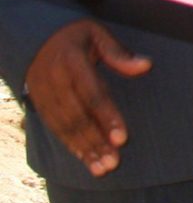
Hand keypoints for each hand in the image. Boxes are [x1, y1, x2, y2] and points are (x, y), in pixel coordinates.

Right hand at [26, 21, 150, 175]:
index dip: (107, 117)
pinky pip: (55, 129)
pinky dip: (70, 145)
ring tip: (102, 169)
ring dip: (84, 150)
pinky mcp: (39, 105)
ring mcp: (43, 95)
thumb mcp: (97, 33)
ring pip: (65, 128)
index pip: (92, 95)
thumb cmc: (75, 36)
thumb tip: (146, 65)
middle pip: (77, 117)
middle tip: (113, 163)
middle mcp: (54, 82)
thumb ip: (119, 53)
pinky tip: (86, 159)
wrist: (35, 37)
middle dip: (96, 142)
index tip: (122, 138)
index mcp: (71, 62)